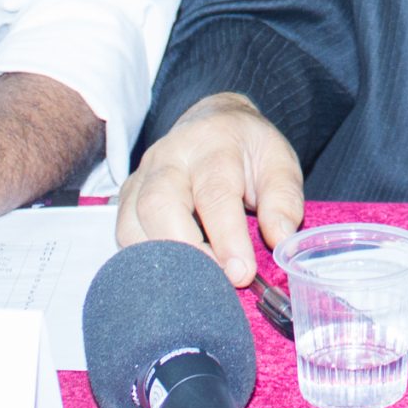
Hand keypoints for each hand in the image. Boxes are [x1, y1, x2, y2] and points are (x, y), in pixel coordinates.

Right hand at [115, 93, 303, 286]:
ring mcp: (141, 177)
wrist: (214, 124)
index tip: (241, 273)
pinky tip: (172, 276)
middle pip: (159, 204)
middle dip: (185, 250)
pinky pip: (125, 234)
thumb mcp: (279, 164)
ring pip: (132, 223)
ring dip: (161, 261)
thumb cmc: (248, 150)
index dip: (226, 237)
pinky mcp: (127, 198)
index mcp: (212, 145)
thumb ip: (283, 201)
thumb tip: (280, 240)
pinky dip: (144, 261)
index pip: (214, 193)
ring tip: (195, 284)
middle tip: (216, 282)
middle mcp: (168, 158)